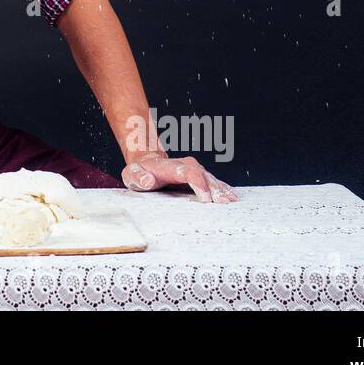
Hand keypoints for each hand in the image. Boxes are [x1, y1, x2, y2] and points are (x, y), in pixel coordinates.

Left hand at [121, 152, 238, 202]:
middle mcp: (185, 165)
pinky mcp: (198, 176)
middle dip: (215, 189)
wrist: (146, 162)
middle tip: (225, 202)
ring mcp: (193, 170)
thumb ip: (137, 177)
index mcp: (170, 167)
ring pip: (210, 178)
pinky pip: (213, 181)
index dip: (199, 184)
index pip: (188, 172)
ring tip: (232, 200)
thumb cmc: (139, 171)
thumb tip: (146, 180)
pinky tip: (232, 195)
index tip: (206, 199)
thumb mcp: (131, 174)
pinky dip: (223, 188)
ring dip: (222, 189)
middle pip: (203, 175)